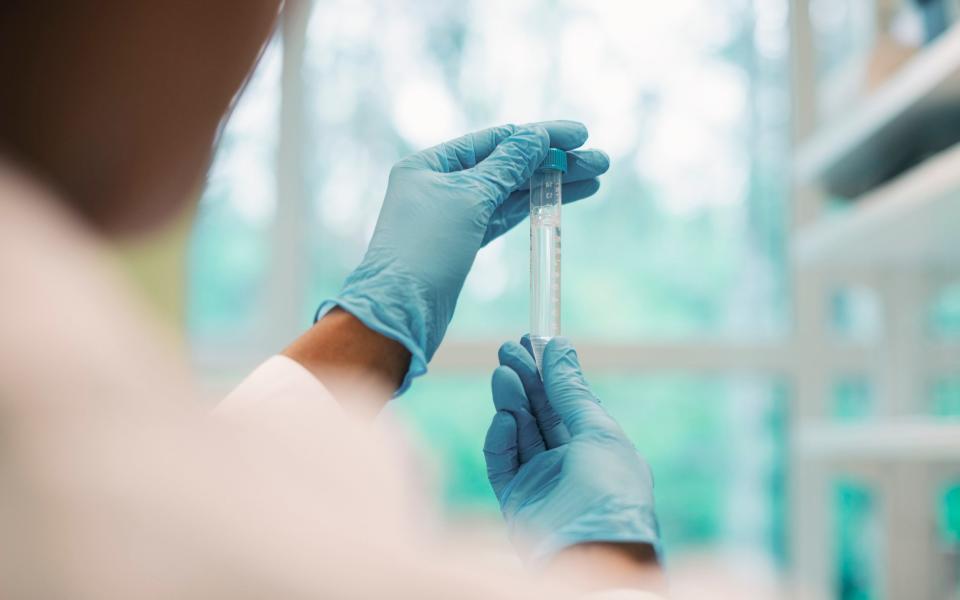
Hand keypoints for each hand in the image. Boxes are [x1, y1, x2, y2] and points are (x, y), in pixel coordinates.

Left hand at [316, 122, 608, 393]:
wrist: (400, 314)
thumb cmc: (424, 251)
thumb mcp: (469, 198)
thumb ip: (506, 166)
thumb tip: (535, 136)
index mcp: (431, 164)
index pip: (496, 140)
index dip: (541, 136)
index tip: (581, 135)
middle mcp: (440, 184)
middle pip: (508, 165)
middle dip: (554, 162)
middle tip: (600, 161)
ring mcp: (453, 214)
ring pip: (511, 192)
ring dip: (552, 184)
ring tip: (595, 177)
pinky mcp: (464, 242)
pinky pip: (504, 216)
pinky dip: (533, 207)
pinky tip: (562, 199)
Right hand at [483, 337, 659, 564]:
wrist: (593, 552)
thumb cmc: (610, 492)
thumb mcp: (598, 431)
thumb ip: (572, 391)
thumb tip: (559, 346)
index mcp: (597, 446)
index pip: (568, 402)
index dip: (550, 371)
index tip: (533, 340)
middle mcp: (569, 462)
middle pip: (541, 412)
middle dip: (525, 379)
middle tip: (507, 348)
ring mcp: (541, 481)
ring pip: (520, 432)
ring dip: (512, 401)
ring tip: (502, 372)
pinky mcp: (517, 500)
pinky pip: (503, 463)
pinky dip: (501, 439)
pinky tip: (505, 418)